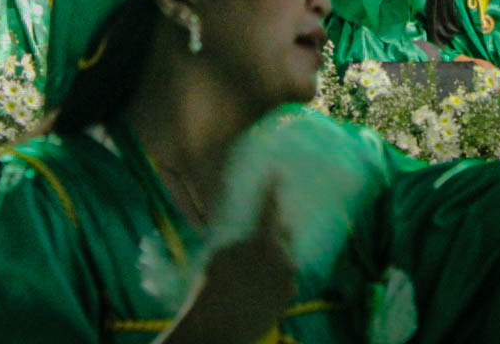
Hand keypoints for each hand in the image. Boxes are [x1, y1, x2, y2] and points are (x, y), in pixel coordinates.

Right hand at [175, 182, 294, 343]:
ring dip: (278, 248)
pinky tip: (264, 272)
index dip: (273, 188)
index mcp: (264, 242)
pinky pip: (285, 277)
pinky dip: (277, 271)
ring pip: (287, 256)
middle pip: (285, 232)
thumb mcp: (221, 252)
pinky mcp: (289, 298)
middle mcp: (284, 259)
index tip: (277, 172)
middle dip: (278, 221)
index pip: (271, 207)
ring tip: (264, 244)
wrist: (215, 330)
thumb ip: (240, 236)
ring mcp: (289, 281)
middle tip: (272, 212)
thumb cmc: (209, 287)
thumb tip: (248, 225)